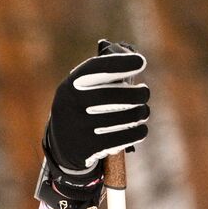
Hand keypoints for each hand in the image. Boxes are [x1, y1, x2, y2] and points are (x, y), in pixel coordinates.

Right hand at [41, 45, 149, 198]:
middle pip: (111, 95)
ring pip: (121, 117)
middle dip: (136, 93)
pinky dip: (138, 132)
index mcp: (69, 86)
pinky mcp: (89, 147)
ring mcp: (79, 127)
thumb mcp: (79, 92)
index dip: (119, 63)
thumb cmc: (80, 111)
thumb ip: (100, 78)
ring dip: (140, 113)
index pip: (95, 68)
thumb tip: (136, 62)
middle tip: (145, 92)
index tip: (141, 61)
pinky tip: (142, 128)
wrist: (62, 147)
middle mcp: (71, 104)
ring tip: (144, 111)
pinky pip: (122, 138)